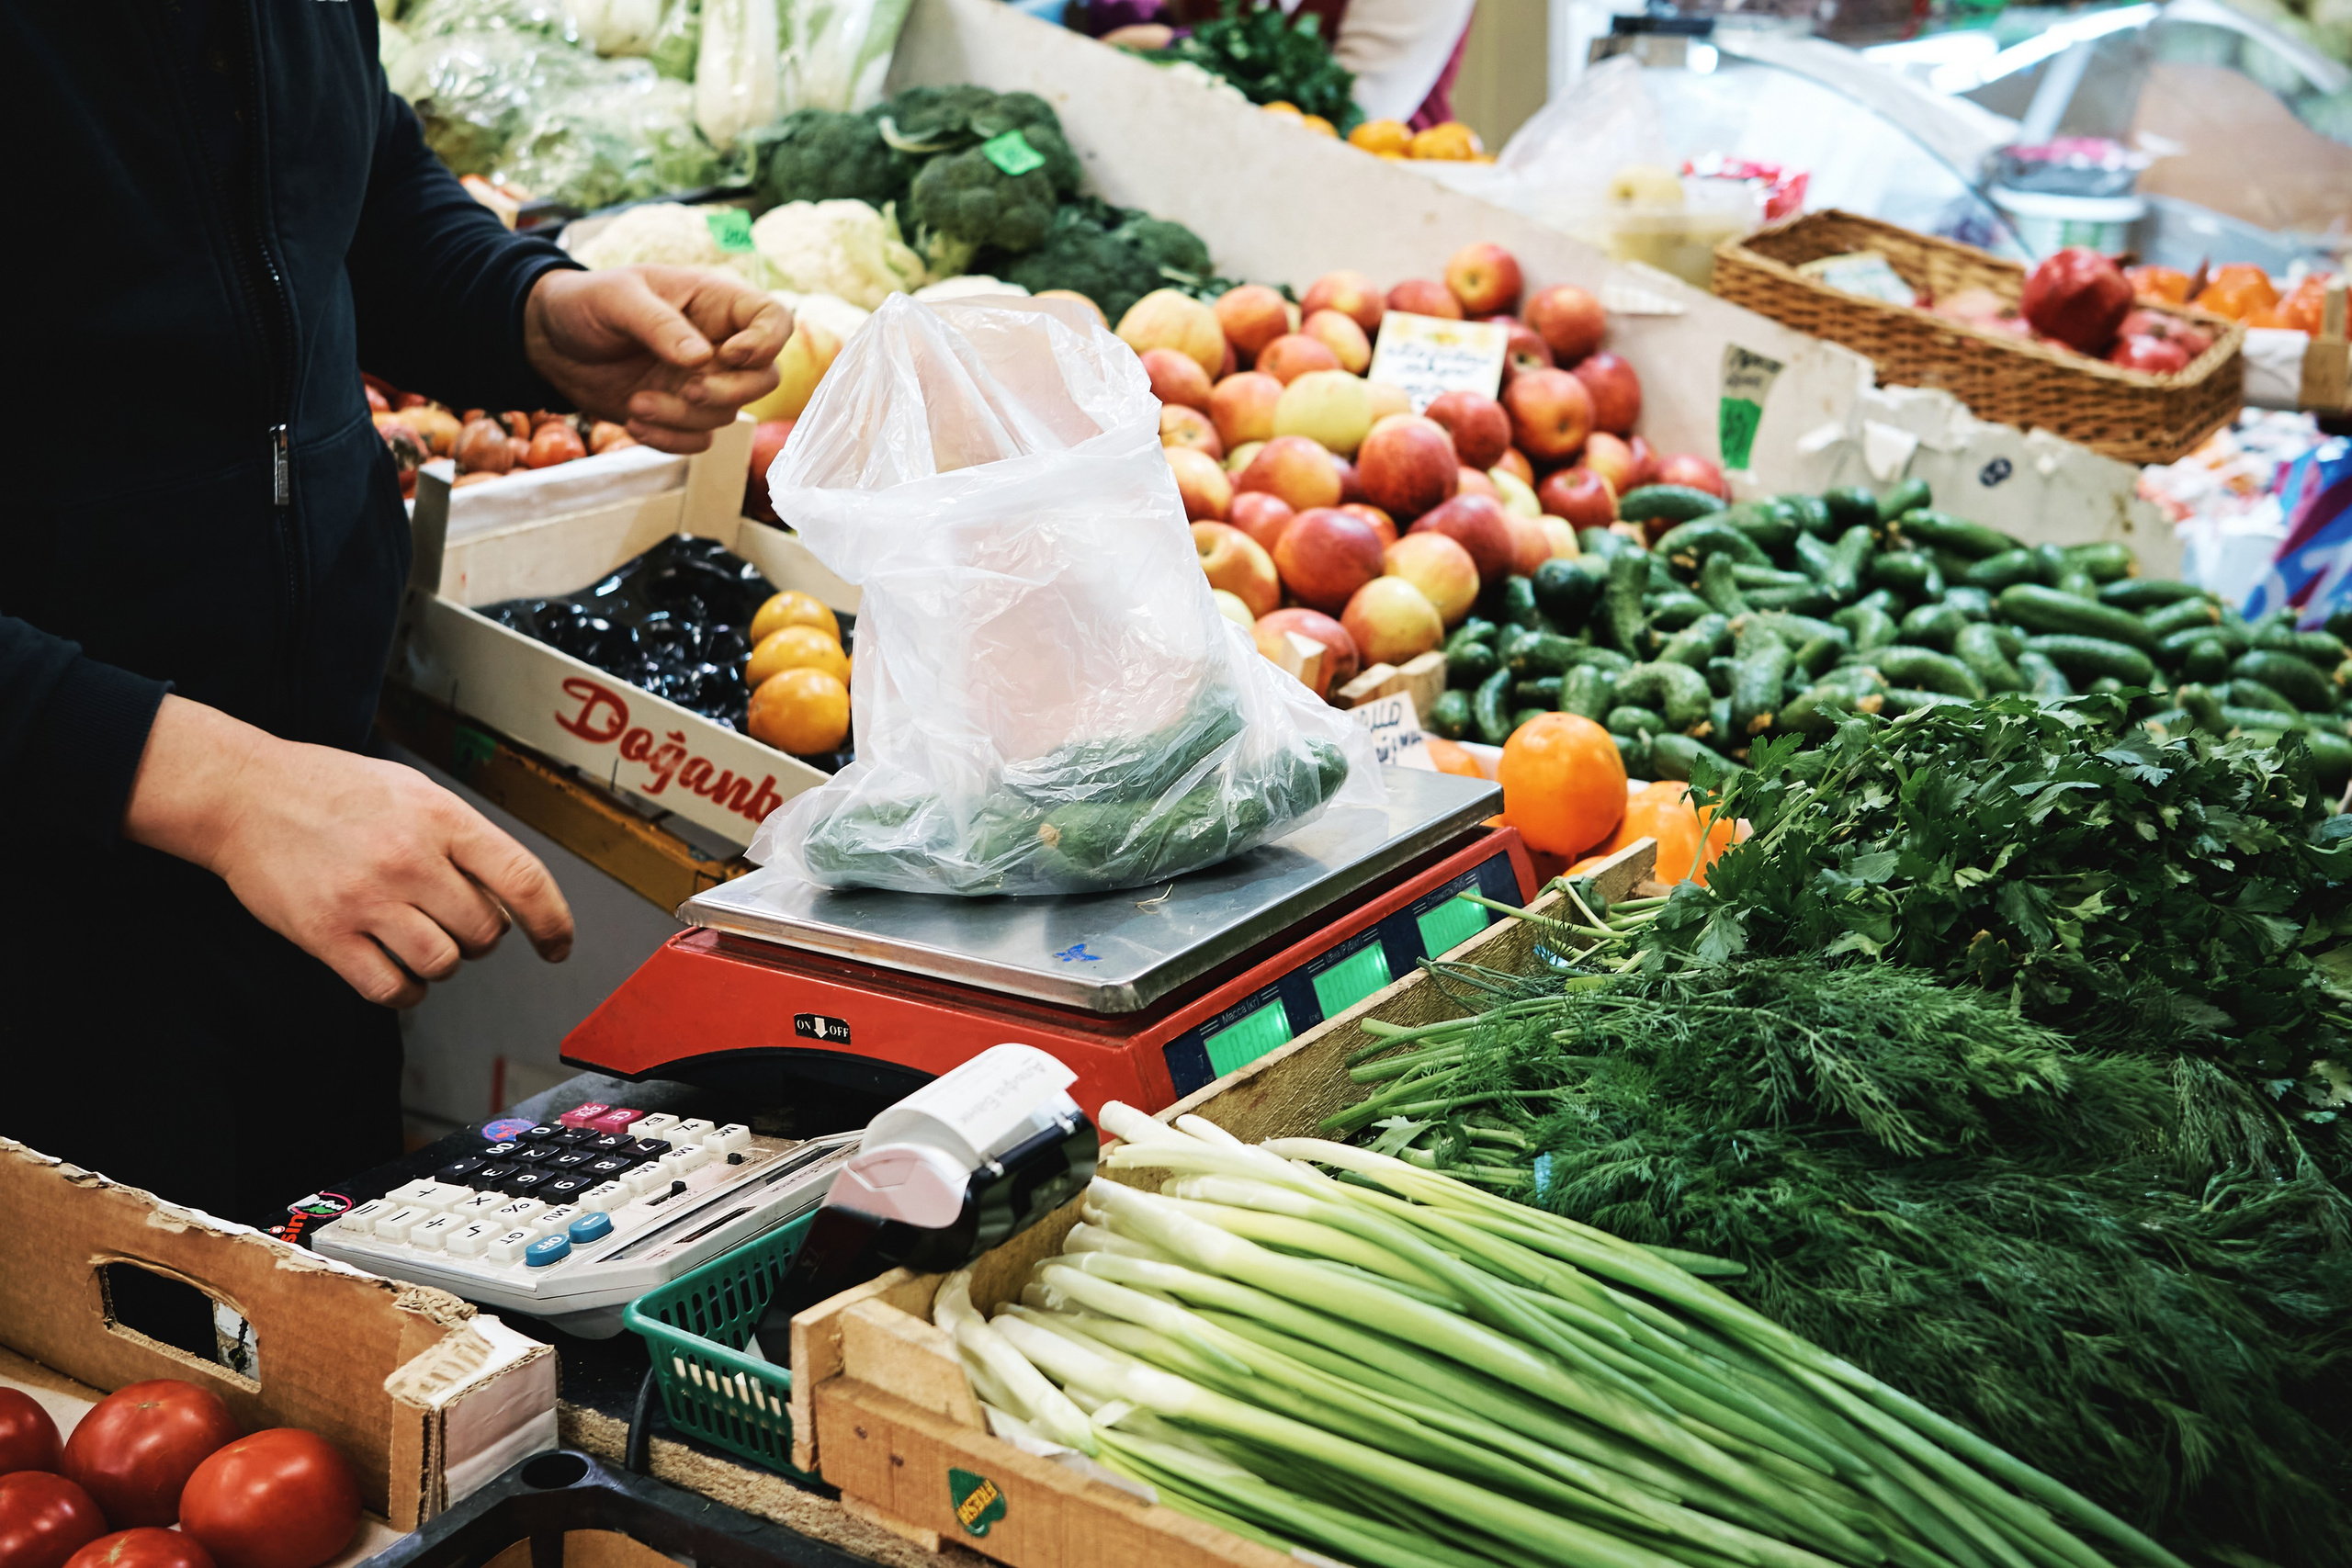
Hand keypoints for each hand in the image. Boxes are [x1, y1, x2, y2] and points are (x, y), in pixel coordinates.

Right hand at [123, 696, 573, 1007]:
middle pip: (485, 930)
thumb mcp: (413, 790)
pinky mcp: (326, 934)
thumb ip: (463, 836)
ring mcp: (367, 899)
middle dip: (481, 936)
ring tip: (421, 939)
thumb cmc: (333, 790)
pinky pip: (391, 989)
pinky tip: (398, 972)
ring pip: (445, 964)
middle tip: (453, 920)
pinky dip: (406, 991)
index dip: (552, 921)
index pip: (523, 879)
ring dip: (444, 963)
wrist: (245, 794)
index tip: (558, 945)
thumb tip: (513, 891)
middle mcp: (409, 858)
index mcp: (440, 817)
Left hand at [525, 266, 789, 452]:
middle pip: (764, 378)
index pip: (773, 319)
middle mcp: (718, 345)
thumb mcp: (616, 299)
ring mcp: (701, 382)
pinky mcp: (679, 414)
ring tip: (636, 404)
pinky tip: (634, 423)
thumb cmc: (584, 303)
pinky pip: (698, 441)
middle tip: (687, 390)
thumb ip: (659, 324)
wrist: (548, 342)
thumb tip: (701, 359)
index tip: (730, 354)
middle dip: (728, 392)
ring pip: (727, 415)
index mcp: (715, 303)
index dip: (766, 342)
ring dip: (683, 419)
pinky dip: (670, 441)